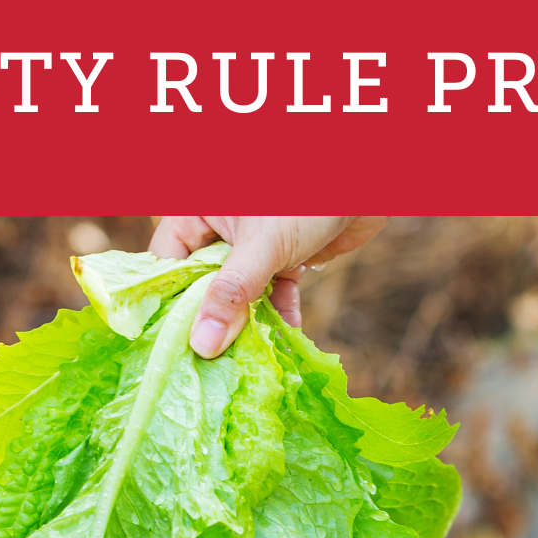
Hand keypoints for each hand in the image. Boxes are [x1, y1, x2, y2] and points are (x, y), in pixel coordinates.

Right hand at [149, 216, 385, 356]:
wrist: (371, 175)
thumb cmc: (309, 193)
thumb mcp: (263, 245)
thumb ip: (232, 294)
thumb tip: (203, 345)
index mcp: (197, 210)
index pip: (167, 263)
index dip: (169, 304)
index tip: (173, 345)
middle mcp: (219, 226)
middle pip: (201, 284)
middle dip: (211, 321)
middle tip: (208, 361)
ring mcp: (251, 243)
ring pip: (238, 293)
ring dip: (246, 323)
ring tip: (246, 356)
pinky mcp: (281, 255)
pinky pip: (270, 291)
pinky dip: (278, 312)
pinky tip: (285, 334)